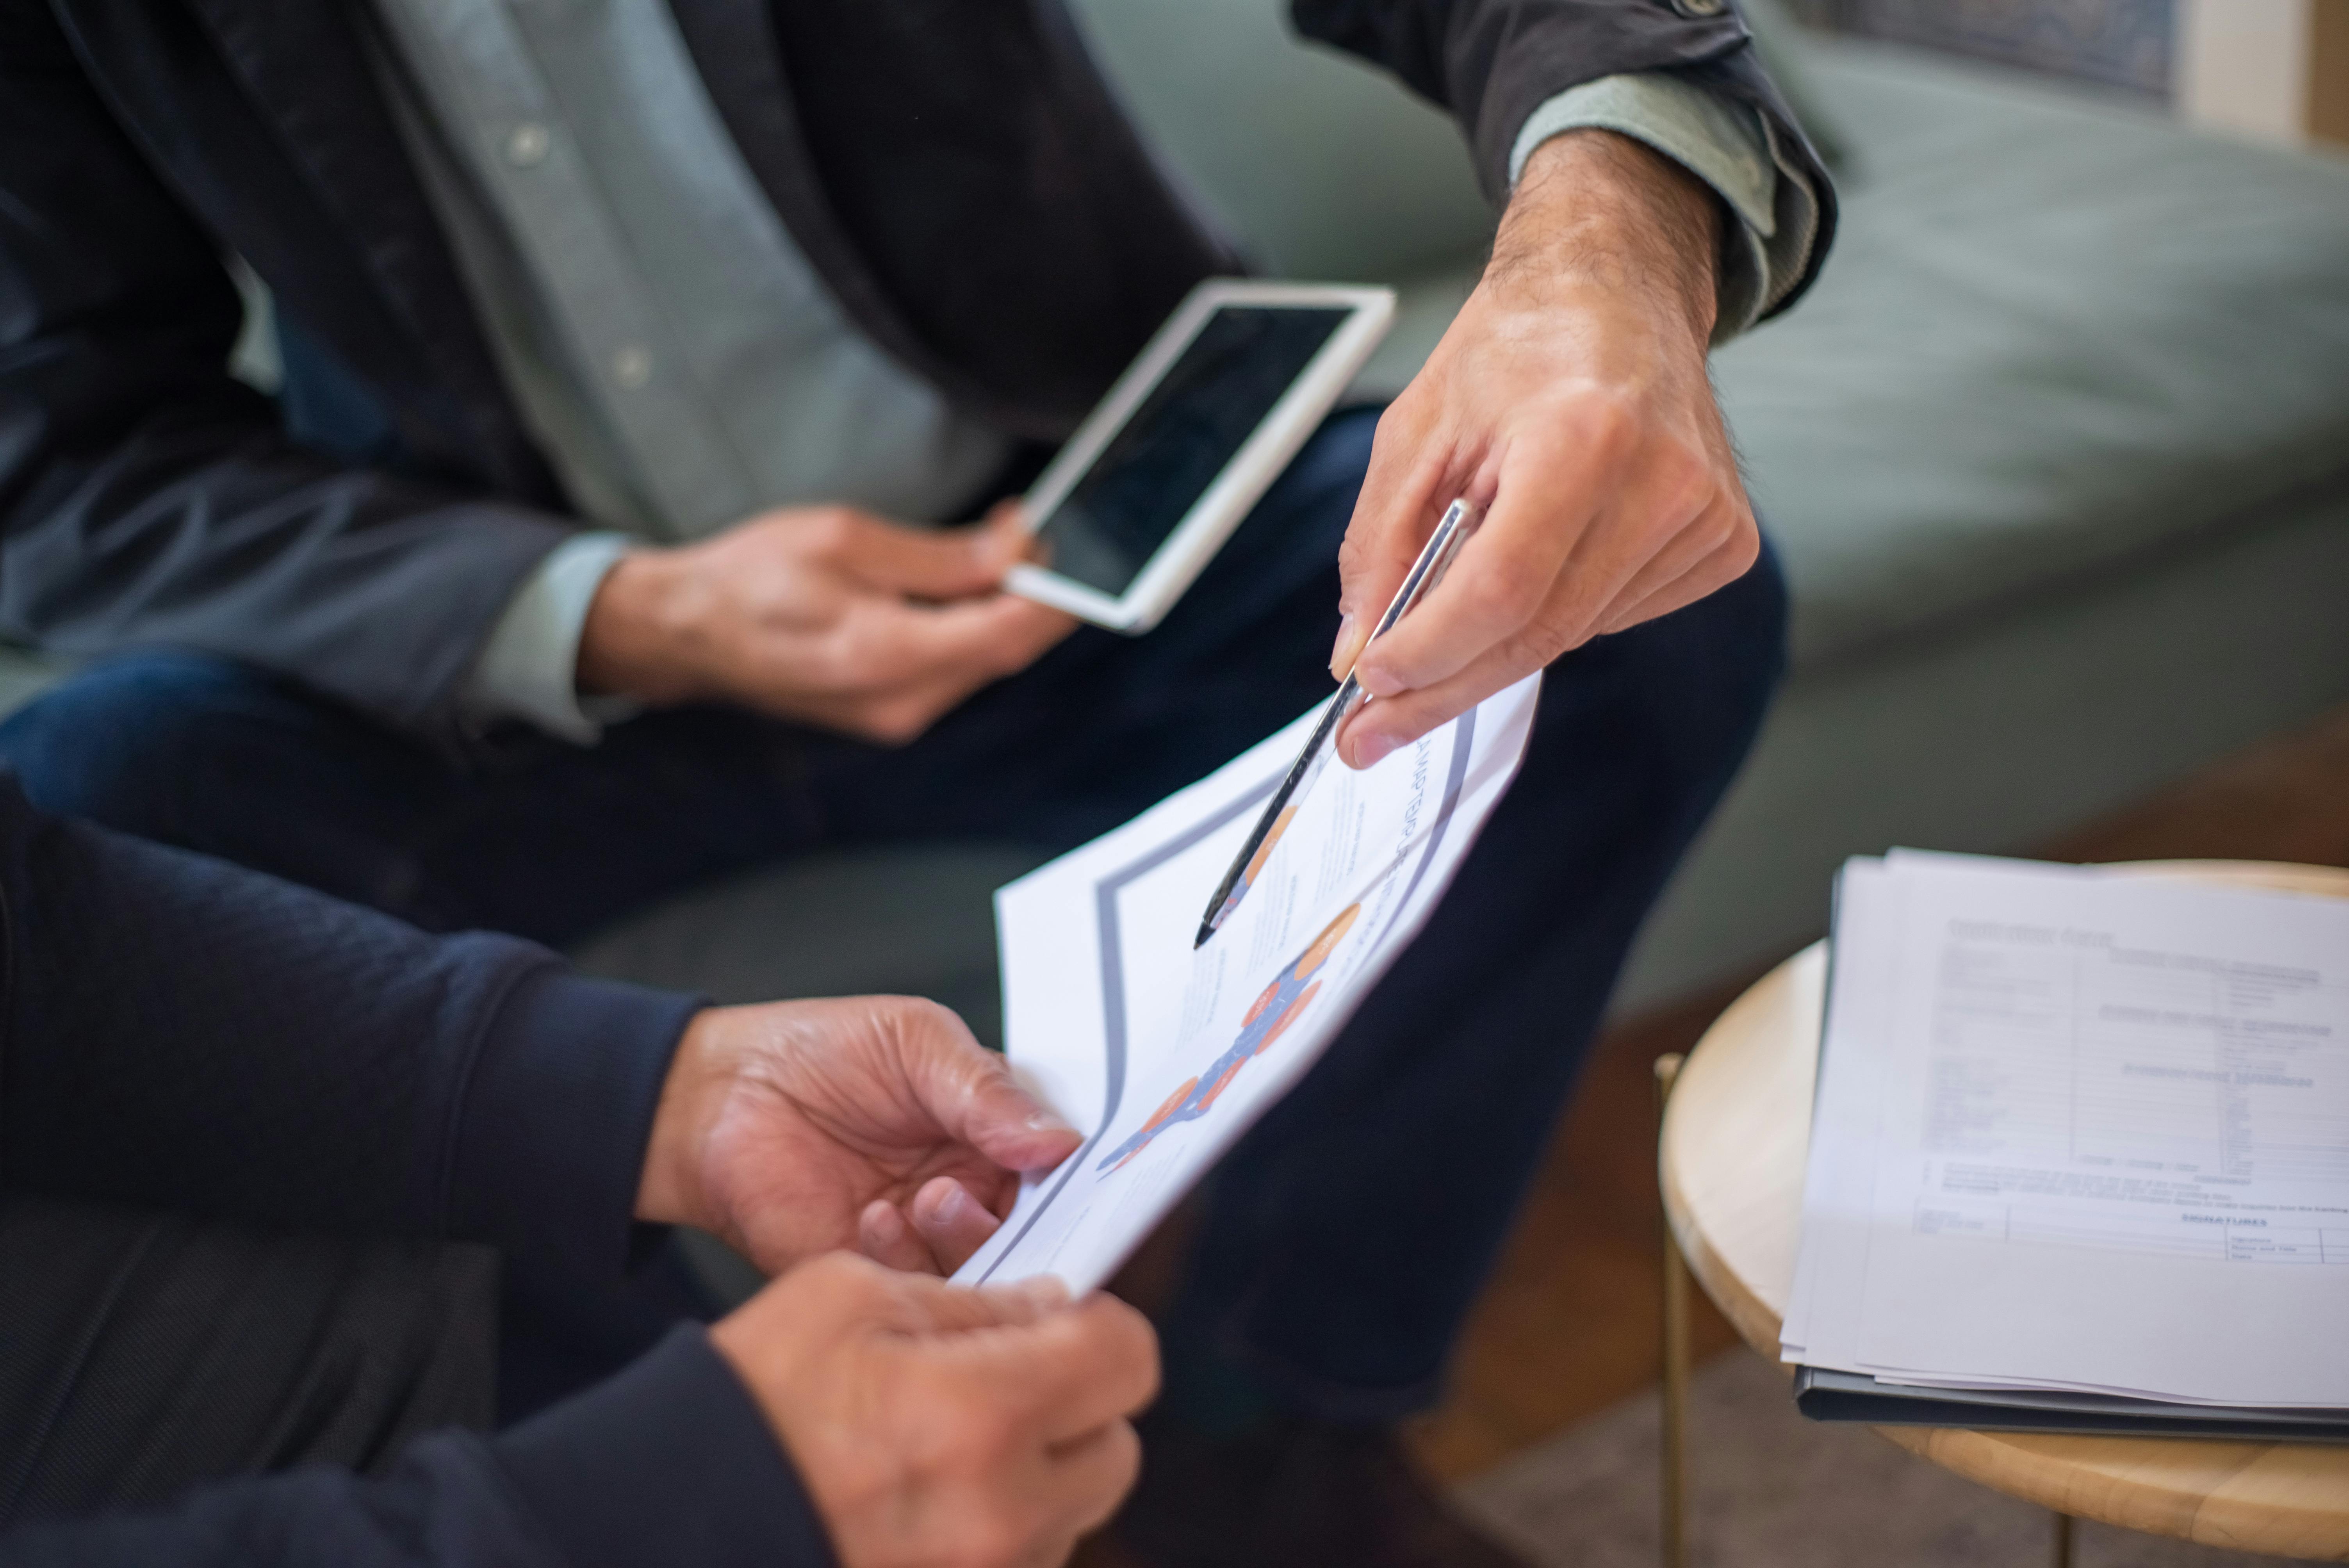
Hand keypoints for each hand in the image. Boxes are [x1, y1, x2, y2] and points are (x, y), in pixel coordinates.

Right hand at [579, 502, 1075, 743]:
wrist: (688, 632)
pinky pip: (953, 667)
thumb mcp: (845, 538)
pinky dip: (968, 626)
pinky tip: (956, 588)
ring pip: (983, 660)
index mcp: (887, 656)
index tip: (1058, 546)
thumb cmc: (750, 578)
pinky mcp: (891, 711)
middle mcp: (900, 701)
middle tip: (1023, 533)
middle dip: (1030, 592)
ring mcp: (896, 715)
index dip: (1051, 592)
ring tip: (988, 551)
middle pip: (1004, 651)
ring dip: (1000, 607)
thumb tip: (1012, 552)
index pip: (1007, 635)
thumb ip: (939, 555)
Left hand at [636, 997, 1082, 1276]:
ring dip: (965, 1240)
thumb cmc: (821, 1053)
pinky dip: (905, 1261)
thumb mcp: (917, 1043)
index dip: (1083, 1180)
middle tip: (983, 1193)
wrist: (722, 1096)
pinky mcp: (877, 1276)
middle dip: (1030, 1226)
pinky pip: (918, 1294)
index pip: (1065, 1169)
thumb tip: (1060, 1140)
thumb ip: (987, 1090)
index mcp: (998, 1134)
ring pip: (988, 1273)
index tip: (1080, 1180)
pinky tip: (874, 1217)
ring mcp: (928, 1240)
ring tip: (926, 1196)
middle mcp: (974, 1193)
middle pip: (1039, 1233)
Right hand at [712, 1254, 1155, 1567]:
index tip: (1060, 1318)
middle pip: (1116, 1447)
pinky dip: (1000, 1520)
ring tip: (951, 1440)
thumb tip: (1046, 1307)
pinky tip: (933, 1491)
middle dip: (1078, 1402)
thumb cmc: (747, 1403)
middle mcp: (1001, 1512)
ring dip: (1040, 1468)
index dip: (1100, 1325)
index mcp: (981, 1415)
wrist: (665, 1517)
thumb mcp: (848, 1296)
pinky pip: (1023, 1557)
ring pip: (1074, 1511)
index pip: (1127, 1358)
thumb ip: (969, 1300)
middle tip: (1008, 1377)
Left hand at [1329, 130, 1755, 768]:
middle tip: (1372, 731)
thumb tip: (1357, 656)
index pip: (1501, 589)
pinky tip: (1550, 553)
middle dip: (1443, 687)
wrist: (1620, 292)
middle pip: (1537, 632)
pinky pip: (1615, 617)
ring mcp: (1706, 517)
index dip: (1429, 652)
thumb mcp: (1417, 430)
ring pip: (1572, 635)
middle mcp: (1662, 480)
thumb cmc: (1518, 349)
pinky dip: (1559, 610)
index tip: (1367, 689)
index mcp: (1583, 435)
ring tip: (1458, 598)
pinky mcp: (1726, 542)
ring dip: (1497, 641)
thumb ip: (1380, 548)